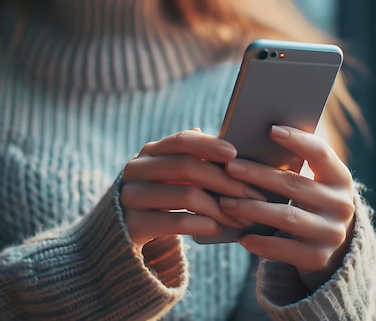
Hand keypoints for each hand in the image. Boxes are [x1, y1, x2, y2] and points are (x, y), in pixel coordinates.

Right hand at [121, 129, 266, 249]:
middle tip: (253, 195)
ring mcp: (131, 196)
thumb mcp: (174, 179)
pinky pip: (174, 222)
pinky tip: (217, 229)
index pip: (181, 140)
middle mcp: (137, 169)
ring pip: (184, 195)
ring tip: (241, 218)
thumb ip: (197, 163)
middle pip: (186, 166)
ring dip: (219, 207)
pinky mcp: (131, 224)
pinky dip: (201, 225)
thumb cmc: (161, 200)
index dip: (208, 145)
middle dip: (224, 180)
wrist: (122, 234)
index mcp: (150, 152)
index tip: (235, 153)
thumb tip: (236, 153)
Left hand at [218, 125, 355, 287]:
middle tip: (229, 167)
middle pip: (295, 184)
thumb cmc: (310, 205)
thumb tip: (251, 142)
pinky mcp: (318, 257)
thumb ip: (291, 167)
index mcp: (340, 178)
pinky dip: (261, 243)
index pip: (321, 152)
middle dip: (258, 174)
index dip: (298, 140)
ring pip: (287, 217)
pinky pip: (284, 249)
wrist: (334, 251)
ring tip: (225, 202)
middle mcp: (341, 204)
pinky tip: (241, 237)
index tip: (271, 129)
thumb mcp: (313, 185)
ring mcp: (331, 233)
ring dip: (252, 208)